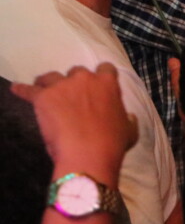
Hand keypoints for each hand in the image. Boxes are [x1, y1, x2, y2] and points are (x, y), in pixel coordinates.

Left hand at [11, 64, 136, 181]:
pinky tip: (16, 89)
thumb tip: (128, 116)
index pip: (105, 69)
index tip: (96, 87)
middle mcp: (85, 79)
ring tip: (46, 94)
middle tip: (72, 97)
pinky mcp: (43, 97)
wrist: (89, 154)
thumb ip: (128, 118)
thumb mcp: (130, 130)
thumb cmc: (113, 143)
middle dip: (74, 82)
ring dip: (49, 84)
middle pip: (76, 72)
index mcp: (108, 84)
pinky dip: (22, 90)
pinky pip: (28, 90)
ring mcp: (62, 86)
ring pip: (50, 77)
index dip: (100, 77)